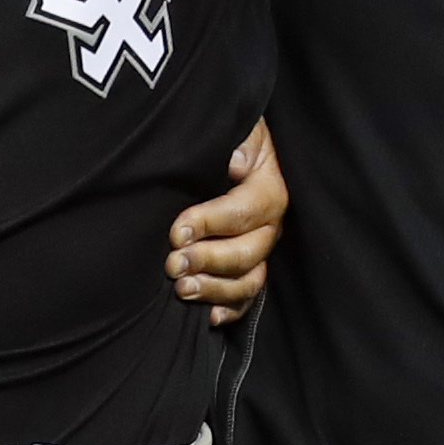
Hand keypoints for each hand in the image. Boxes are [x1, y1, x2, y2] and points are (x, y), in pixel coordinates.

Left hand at [173, 121, 288, 326]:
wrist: (221, 156)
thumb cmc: (226, 141)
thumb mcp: (236, 128)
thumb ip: (237, 140)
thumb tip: (235, 162)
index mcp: (269, 186)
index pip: (245, 210)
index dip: (210, 222)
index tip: (177, 231)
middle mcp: (270, 223)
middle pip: (249, 251)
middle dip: (209, 260)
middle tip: (173, 265)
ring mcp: (260, 250)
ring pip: (249, 279)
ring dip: (216, 289)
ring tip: (182, 289)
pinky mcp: (247, 270)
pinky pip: (246, 299)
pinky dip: (228, 310)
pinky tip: (207, 316)